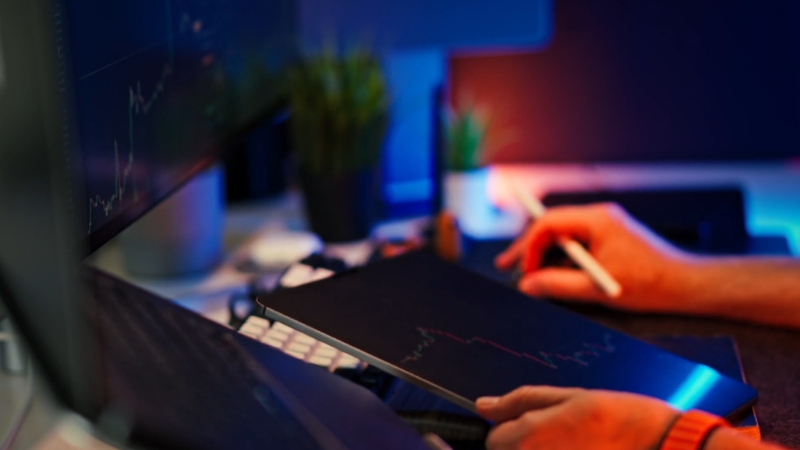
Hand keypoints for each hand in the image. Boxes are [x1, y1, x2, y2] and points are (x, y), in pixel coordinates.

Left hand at [476, 386, 678, 449]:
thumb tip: (484, 406)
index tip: (538, 426)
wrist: (667, 447)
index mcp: (530, 436)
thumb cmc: (623, 419)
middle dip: (526, 447)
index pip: (493, 440)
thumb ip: (521, 401)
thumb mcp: (571, 397)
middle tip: (566, 438)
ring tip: (579, 446)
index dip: (512, 430)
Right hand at [495, 203, 690, 312]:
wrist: (688, 285)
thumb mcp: (597, 288)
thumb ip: (558, 285)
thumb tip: (527, 285)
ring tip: (528, 274)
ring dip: (544, 254)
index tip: (522, 271)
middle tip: (506, 266)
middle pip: (552, 225)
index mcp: (597, 220)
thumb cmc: (651, 284)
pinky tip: (553, 273)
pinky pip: (578, 242)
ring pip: (563, 235)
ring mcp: (606, 226)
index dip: (529, 247)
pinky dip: (562, 257)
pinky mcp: (611, 238)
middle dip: (528, 247)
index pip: (548, 223)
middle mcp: (600, 217)